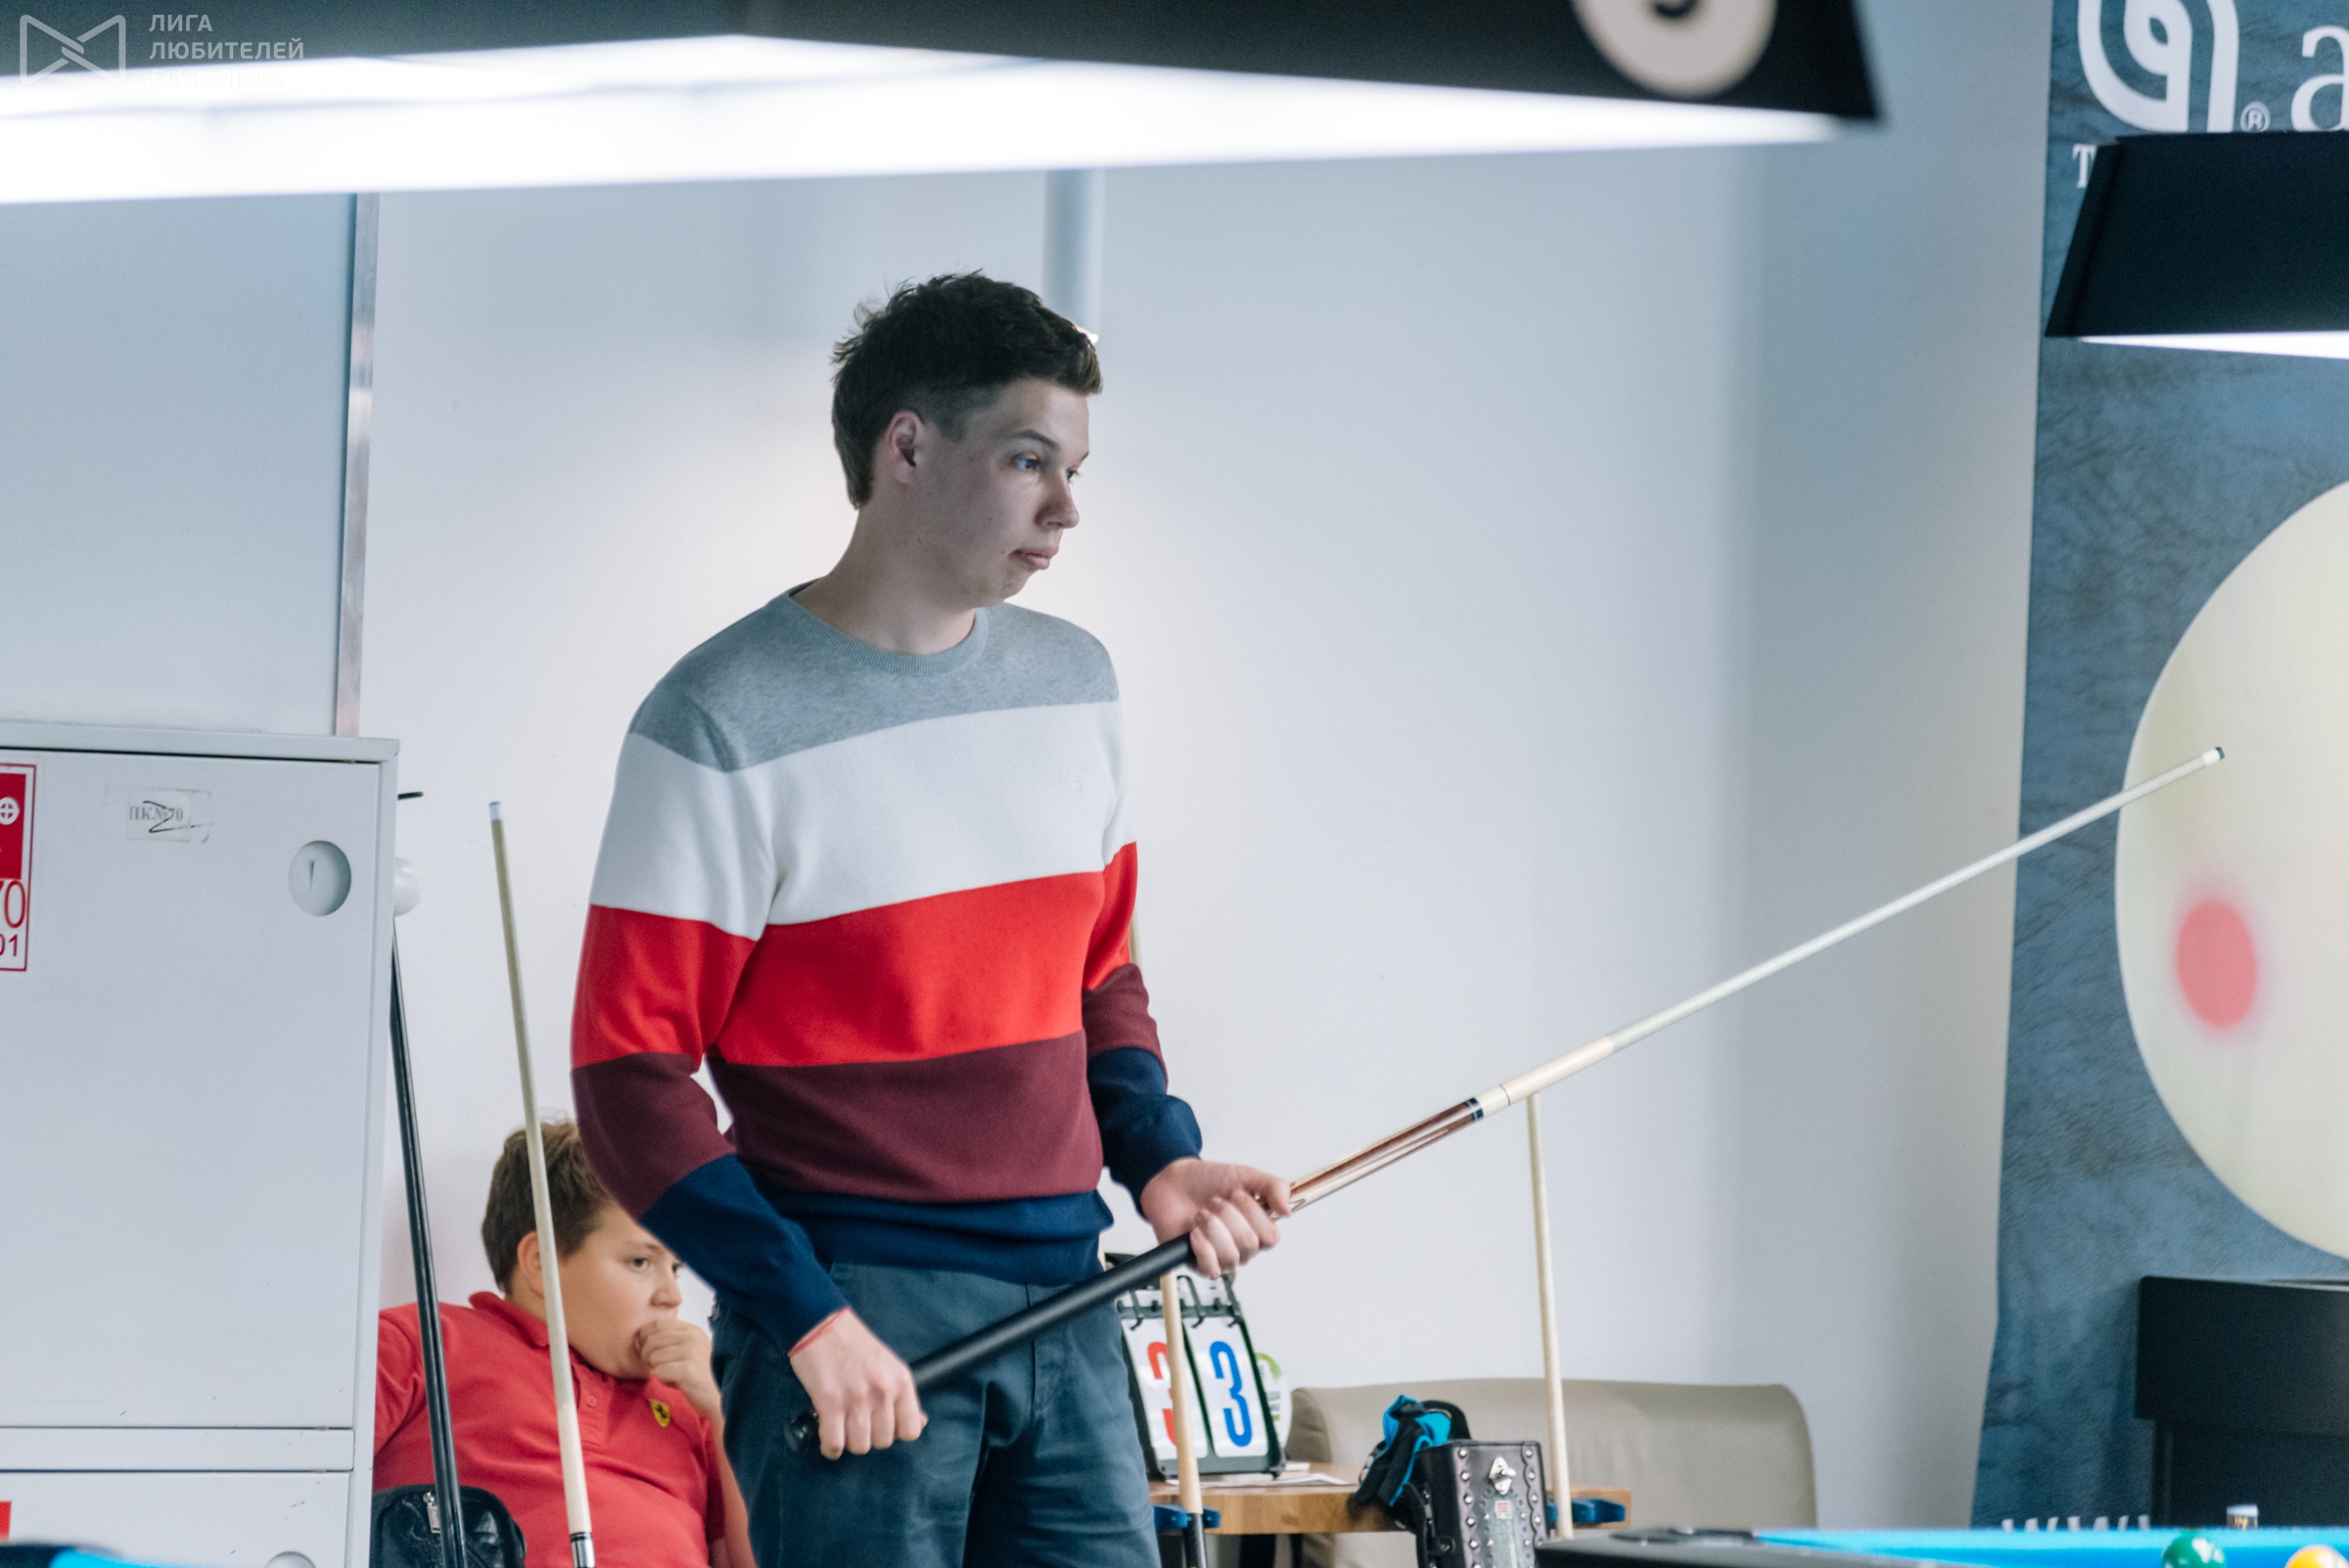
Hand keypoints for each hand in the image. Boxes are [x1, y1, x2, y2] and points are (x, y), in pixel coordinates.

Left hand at [636, 1318, 722, 1422]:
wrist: (718, 1397)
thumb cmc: (700, 1376)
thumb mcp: (689, 1350)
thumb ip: (671, 1340)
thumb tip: (639, 1338)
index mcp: (691, 1329)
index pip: (656, 1324)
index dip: (643, 1338)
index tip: (645, 1352)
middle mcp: (692, 1336)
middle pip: (650, 1340)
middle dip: (647, 1357)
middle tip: (660, 1368)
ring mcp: (691, 1351)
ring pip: (653, 1357)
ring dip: (658, 1370)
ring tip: (674, 1376)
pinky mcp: (688, 1369)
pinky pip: (659, 1372)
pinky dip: (664, 1381)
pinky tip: (678, 1383)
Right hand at [786, 1310, 924, 1458]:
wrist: (822, 1323)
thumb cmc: (853, 1344)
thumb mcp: (888, 1365)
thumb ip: (902, 1395)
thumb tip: (920, 1422)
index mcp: (901, 1380)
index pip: (912, 1429)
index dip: (896, 1433)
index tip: (883, 1426)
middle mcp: (883, 1391)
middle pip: (883, 1441)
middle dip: (870, 1437)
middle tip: (858, 1423)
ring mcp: (857, 1398)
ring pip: (860, 1446)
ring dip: (849, 1442)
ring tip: (842, 1427)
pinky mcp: (830, 1403)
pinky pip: (834, 1443)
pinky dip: (830, 1447)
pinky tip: (828, 1438)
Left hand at [1138, 1157, 1289, 1275]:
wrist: (1173, 1182)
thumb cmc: (1209, 1180)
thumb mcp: (1245, 1175)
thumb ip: (1273, 1187)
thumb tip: (1288, 1211)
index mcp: (1257, 1227)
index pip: (1271, 1237)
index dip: (1253, 1215)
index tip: (1236, 1194)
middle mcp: (1242, 1246)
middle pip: (1249, 1245)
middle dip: (1228, 1217)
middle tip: (1214, 1201)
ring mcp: (1221, 1257)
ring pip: (1230, 1257)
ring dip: (1213, 1229)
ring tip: (1201, 1213)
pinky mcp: (1199, 1264)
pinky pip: (1210, 1269)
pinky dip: (1202, 1247)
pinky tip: (1193, 1232)